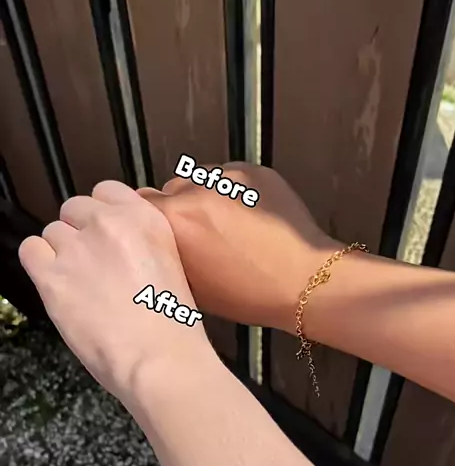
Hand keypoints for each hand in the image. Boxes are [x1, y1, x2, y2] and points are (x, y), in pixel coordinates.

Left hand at [19, 181, 211, 400]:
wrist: (157, 358)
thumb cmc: (172, 327)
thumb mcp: (171, 266)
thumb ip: (141, 245)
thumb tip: (117, 249)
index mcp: (144, 218)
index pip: (106, 191)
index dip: (100, 215)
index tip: (104, 235)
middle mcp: (108, 224)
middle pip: (74, 209)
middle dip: (80, 234)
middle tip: (92, 266)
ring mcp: (77, 248)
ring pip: (52, 232)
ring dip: (60, 254)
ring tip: (78, 284)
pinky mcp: (52, 276)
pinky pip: (30, 251)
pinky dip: (39, 265)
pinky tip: (57, 285)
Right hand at [138, 163, 337, 332]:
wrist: (304, 281)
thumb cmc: (248, 294)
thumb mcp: (192, 286)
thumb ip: (165, 255)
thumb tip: (152, 240)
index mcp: (175, 220)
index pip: (140, 203)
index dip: (149, 219)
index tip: (159, 231)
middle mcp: (196, 190)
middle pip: (170, 190)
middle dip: (178, 209)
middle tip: (197, 234)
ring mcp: (227, 176)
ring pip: (200, 180)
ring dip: (204, 197)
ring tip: (226, 226)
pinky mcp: (253, 171)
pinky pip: (230, 178)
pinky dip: (233, 194)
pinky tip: (248, 219)